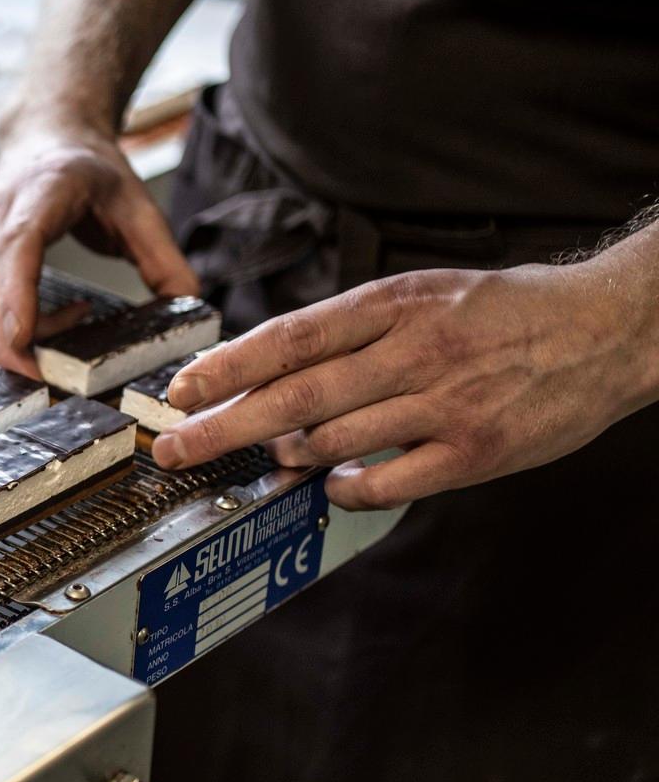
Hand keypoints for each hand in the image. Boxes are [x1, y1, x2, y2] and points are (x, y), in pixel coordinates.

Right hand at [0, 116, 198, 374]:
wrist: (44, 136)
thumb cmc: (85, 168)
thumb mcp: (137, 202)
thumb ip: (163, 256)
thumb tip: (188, 305)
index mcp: (38, 194)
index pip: (17, 249)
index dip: (17, 297)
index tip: (25, 339)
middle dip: (21, 349)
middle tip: (69, 382)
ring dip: (30, 344)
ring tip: (82, 321)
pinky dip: (26, 334)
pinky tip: (65, 318)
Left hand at [150, 262, 658, 510]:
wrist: (606, 330)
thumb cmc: (500, 314)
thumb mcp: (423, 295)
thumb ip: (350, 331)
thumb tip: (265, 369)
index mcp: (395, 304)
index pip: (291, 338)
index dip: (228, 368)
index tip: (181, 391)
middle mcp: (415, 350)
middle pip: (296, 395)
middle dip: (223, 426)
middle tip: (175, 449)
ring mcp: (445, 404)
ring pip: (334, 439)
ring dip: (289, 455)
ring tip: (271, 457)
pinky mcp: (474, 452)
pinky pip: (388, 481)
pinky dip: (347, 487)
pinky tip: (333, 484)